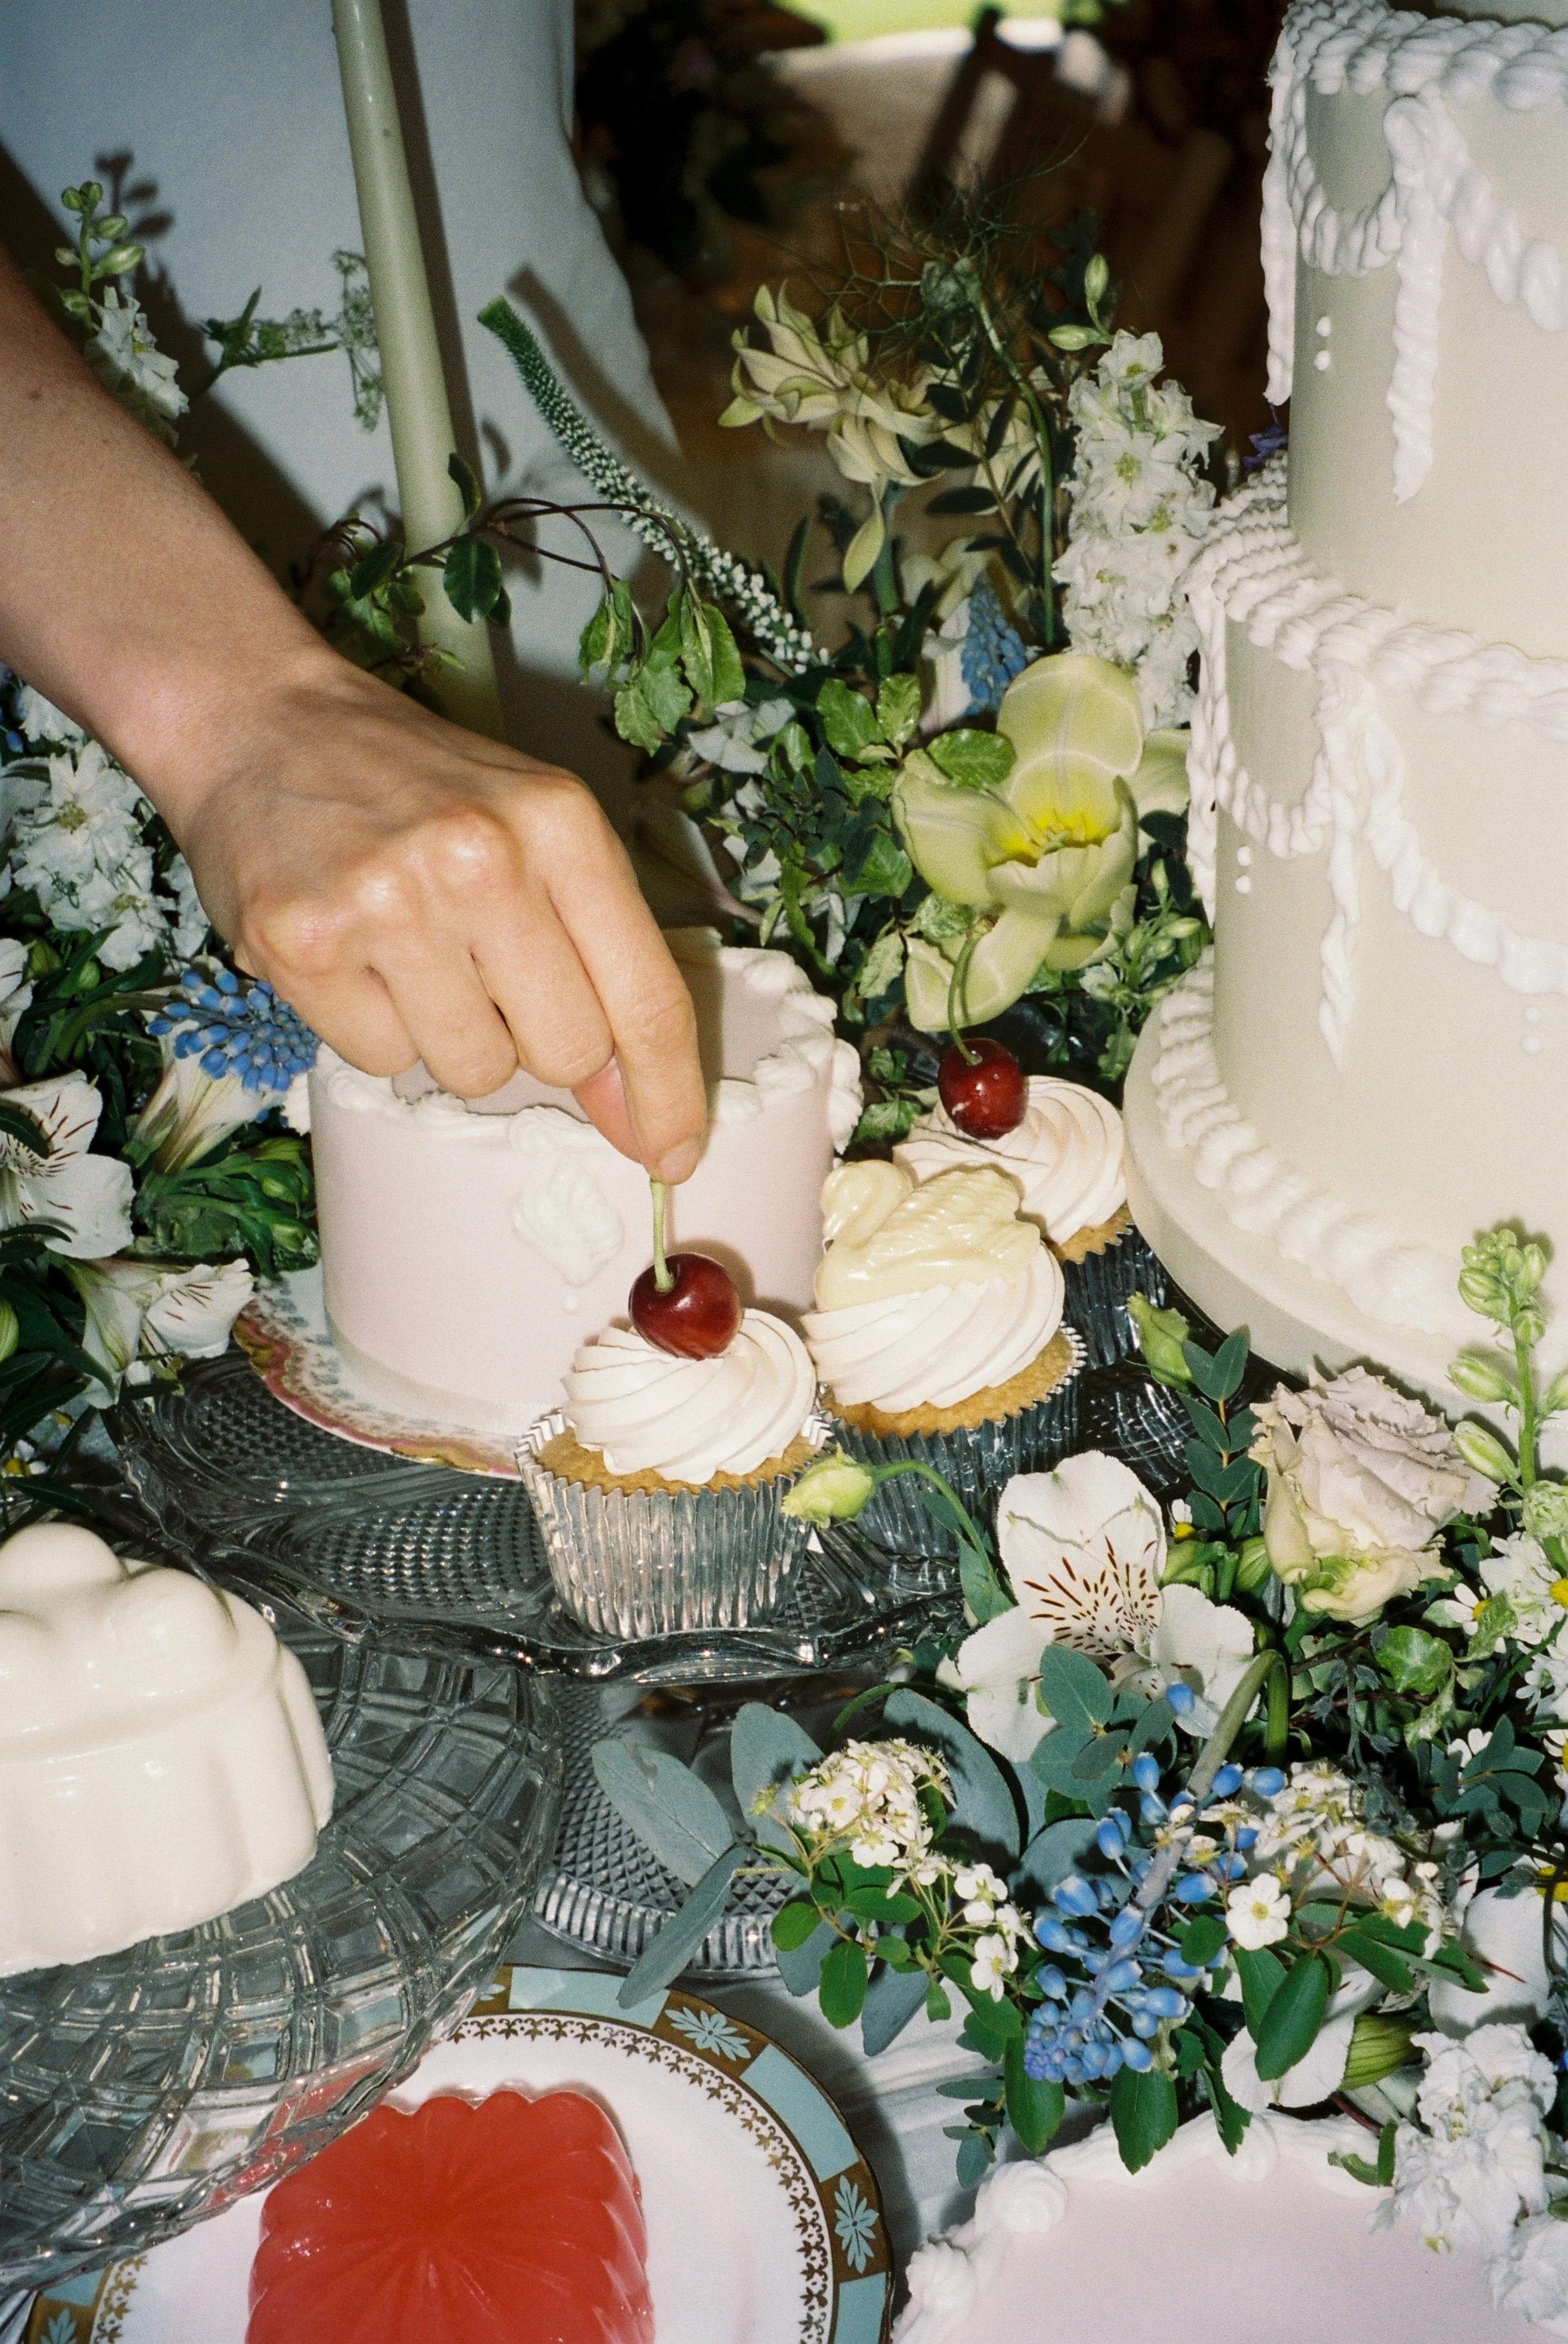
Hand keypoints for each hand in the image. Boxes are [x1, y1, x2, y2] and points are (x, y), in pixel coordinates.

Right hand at [178, 652, 706, 1183]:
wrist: (261, 722)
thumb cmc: (416, 787)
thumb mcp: (534, 832)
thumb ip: (598, 956)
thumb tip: (641, 1113)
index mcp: (561, 823)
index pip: (646, 997)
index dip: (669, 1093)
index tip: (674, 1154)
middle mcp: (481, 858)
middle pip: (566, 1051)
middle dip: (536, 1038)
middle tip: (486, 970)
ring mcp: (387, 901)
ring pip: (473, 1070)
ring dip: (451, 1035)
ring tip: (412, 951)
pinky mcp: (303, 944)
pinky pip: (381, 1061)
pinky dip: (372, 1027)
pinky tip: (353, 953)